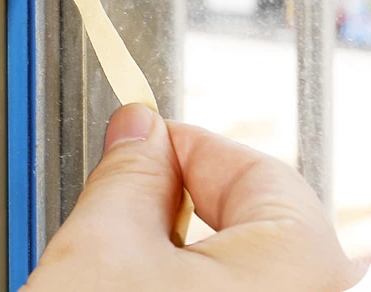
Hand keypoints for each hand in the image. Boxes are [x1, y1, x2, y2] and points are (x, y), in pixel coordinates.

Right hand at [25, 104, 362, 291]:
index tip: (131, 142)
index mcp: (301, 269)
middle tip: (116, 213)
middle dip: (174, 204)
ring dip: (177, 256)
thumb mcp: (103, 250)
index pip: (246, 165)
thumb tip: (136, 128)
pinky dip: (187, 288)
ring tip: (119, 272)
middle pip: (248, 219)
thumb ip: (126, 173)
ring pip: (237, 268)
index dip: (177, 143)